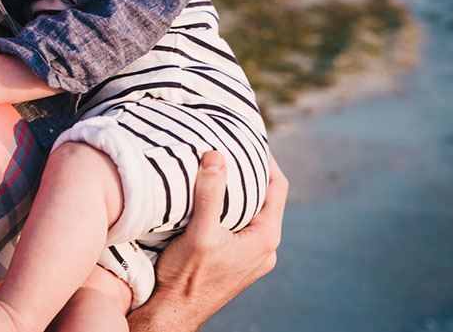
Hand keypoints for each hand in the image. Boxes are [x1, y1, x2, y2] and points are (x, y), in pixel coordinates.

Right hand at [127, 151, 287, 331]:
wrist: (172, 314)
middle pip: (267, 199)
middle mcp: (265, 249)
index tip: (251, 139)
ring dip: (241, 192)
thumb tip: (216, 155)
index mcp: (266, 238)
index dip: (268, 159)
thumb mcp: (199, 233)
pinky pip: (242, 226)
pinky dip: (232, 209)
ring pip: (254, 213)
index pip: (279, 187)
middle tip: (233, 148)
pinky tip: (211, 201)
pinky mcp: (238, 262)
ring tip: (222, 170)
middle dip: (252, 173)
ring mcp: (252, 257)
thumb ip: (209, 194)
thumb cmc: (186, 279)